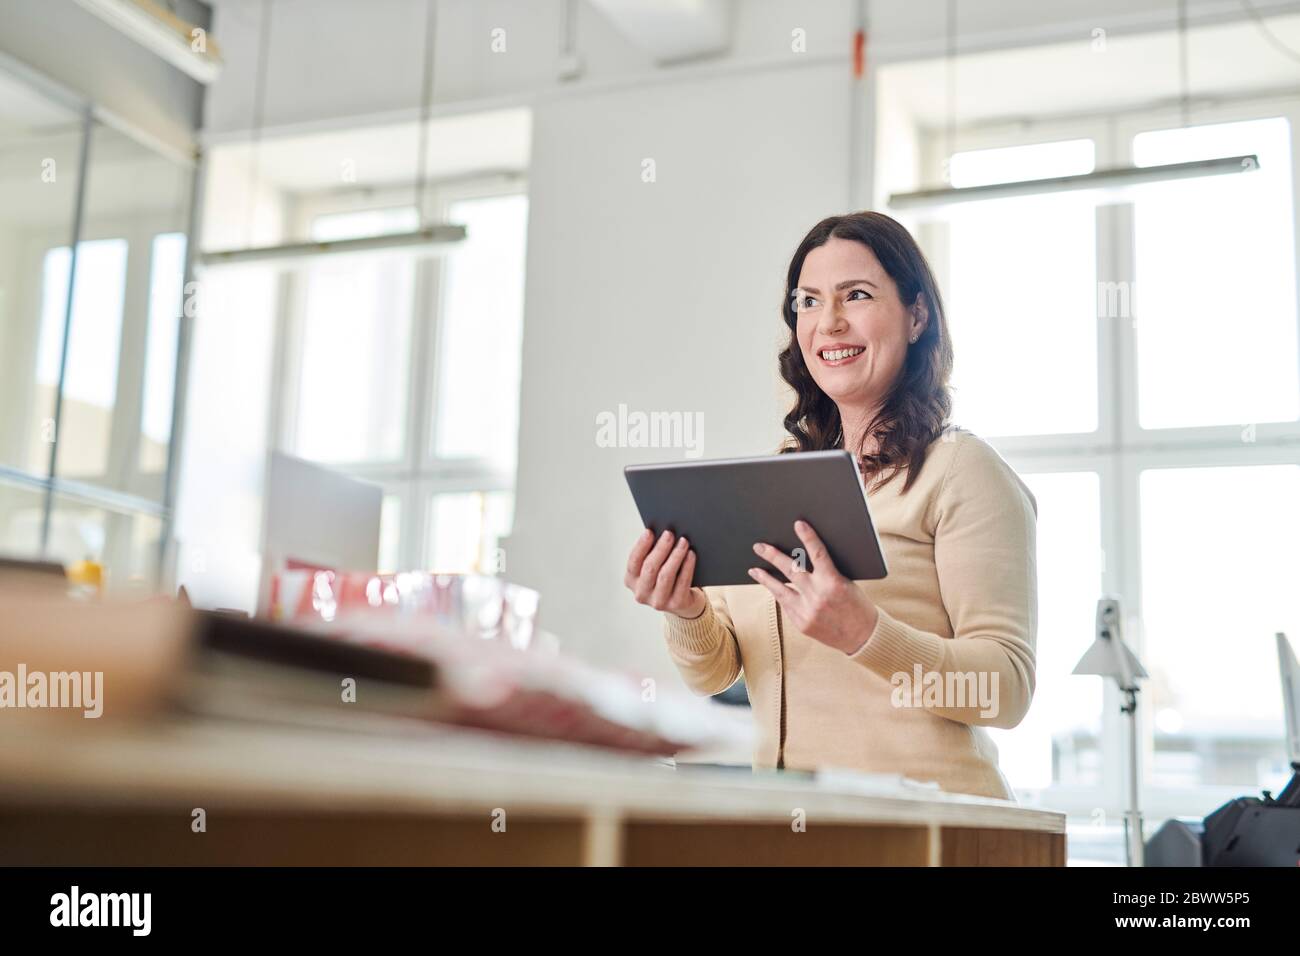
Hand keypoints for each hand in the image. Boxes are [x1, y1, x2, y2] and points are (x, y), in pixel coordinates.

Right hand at [625, 529, 706, 617]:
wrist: (682, 600)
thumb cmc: (665, 576)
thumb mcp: (654, 566)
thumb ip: (653, 553)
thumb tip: (662, 534)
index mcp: (631, 580)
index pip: (633, 561)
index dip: (641, 546)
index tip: (650, 531)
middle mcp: (641, 593)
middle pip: (650, 568)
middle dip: (660, 548)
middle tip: (669, 533)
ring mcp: (658, 602)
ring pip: (666, 575)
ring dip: (675, 555)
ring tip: (683, 542)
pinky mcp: (675, 604)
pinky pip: (682, 582)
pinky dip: (687, 566)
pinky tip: (691, 554)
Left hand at [749, 520, 878, 654]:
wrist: (863, 637)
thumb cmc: (856, 605)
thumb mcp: (847, 583)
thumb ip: (827, 572)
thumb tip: (805, 555)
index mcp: (833, 582)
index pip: (818, 554)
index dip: (808, 537)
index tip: (798, 524)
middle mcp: (818, 596)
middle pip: (791, 570)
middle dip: (773, 556)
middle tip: (759, 546)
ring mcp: (807, 611)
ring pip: (780, 590)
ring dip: (765, 578)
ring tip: (754, 569)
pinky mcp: (801, 624)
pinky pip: (785, 605)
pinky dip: (779, 594)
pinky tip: (771, 588)